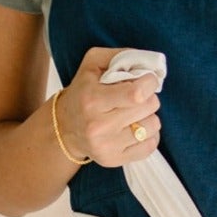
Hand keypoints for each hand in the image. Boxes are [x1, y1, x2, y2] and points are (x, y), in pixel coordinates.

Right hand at [59, 48, 160, 166]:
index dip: (149, 83)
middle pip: (148, 107)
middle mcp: (98, 126)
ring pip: (152, 127)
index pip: (137, 94)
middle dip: (148, 97)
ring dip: (148, 117)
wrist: (64, 128)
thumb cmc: (82, 92)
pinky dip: (149, 135)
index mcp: (92, 99)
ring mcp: (106, 146)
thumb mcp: (92, 64)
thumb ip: (121, 56)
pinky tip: (136, 128)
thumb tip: (150, 64)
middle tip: (137, 97)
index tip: (148, 80)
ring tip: (134, 114)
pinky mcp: (113, 160)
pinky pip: (150, 147)